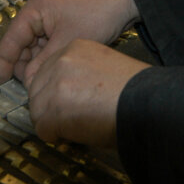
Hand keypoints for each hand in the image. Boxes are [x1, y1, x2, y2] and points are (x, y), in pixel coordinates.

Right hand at [0, 0, 138, 85]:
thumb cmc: (97, 15)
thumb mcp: (68, 43)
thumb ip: (43, 63)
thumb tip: (27, 82)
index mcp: (35, 8)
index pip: (11, 38)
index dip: (2, 62)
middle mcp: (39, 8)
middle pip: (22, 41)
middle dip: (22, 64)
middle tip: (25, 88)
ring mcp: (51, 13)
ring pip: (35, 43)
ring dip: (36, 61)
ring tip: (38, 82)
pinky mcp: (63, 19)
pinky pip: (48, 40)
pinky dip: (47, 55)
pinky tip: (50, 70)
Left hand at [27, 39, 148, 146]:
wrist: (147, 105)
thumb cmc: (135, 91)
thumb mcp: (105, 67)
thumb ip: (81, 74)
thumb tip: (66, 96)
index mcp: (74, 47)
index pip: (48, 70)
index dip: (55, 90)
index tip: (67, 102)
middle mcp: (61, 61)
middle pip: (37, 88)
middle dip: (49, 106)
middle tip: (68, 119)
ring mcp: (55, 84)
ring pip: (36, 109)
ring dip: (50, 122)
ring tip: (73, 128)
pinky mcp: (53, 107)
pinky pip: (41, 127)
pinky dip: (53, 135)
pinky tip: (70, 135)